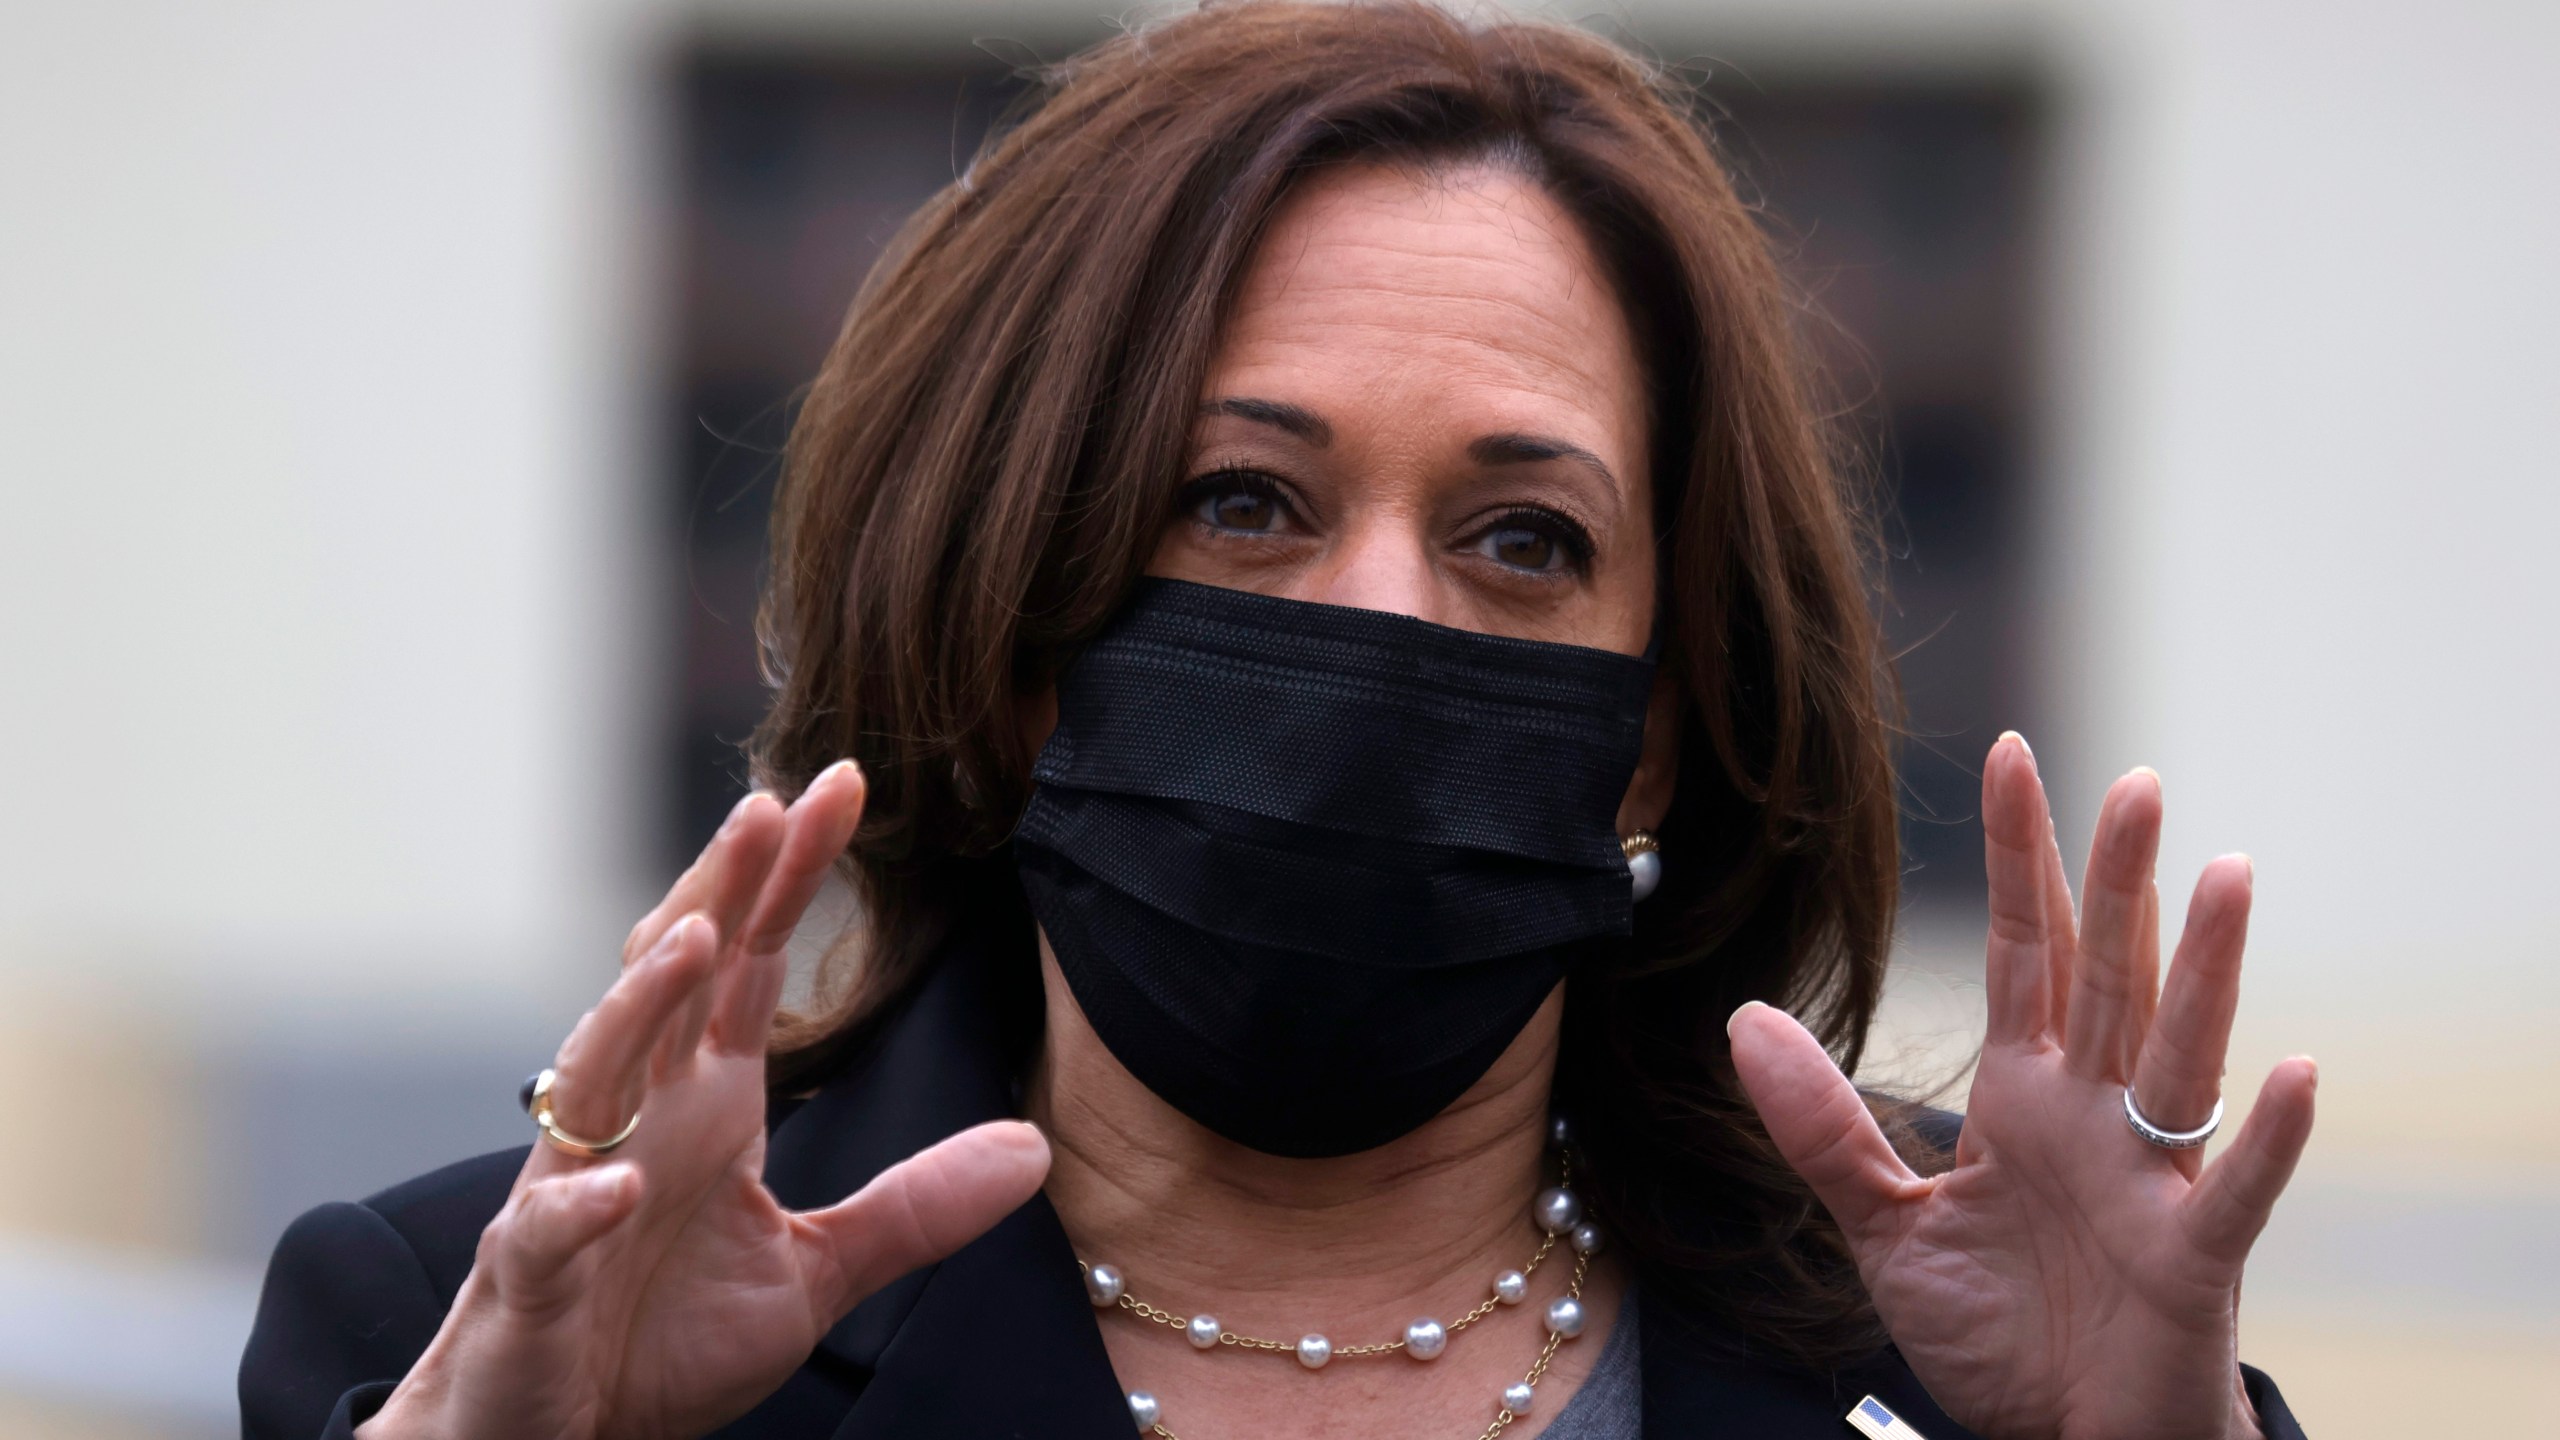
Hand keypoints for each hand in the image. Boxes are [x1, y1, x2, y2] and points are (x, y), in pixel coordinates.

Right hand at [359, 762, 1050, 1439]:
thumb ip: (913, 1207)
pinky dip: (582, 1203)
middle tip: (774, 801)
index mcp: (703, 1105)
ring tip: (694, 943)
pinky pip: (549, 1231)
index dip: (787, 877)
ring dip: (638, 1009)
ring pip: (596, 1076)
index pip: (747, 965)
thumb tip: (1033, 1149)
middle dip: (719, 891)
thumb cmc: (661, 1346)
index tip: (843, 785)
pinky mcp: (529, 1279)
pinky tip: (624, 1181)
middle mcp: (636, 1121)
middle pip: (675, 981)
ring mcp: (574, 1190)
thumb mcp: (817, 1275)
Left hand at [1728, 734, 2315, 1439]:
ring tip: (2229, 872)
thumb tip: (1746, 1020)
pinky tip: (2298, 1069)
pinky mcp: (2194, 1258)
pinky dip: (2270, 1136)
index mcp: (2025, 1094)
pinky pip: (2237, 1190)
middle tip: (2137, 779)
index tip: (2011, 755)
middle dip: (2119, 880)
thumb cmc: (2001, 1331)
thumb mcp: (1885, 1226)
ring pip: (2184, 1054)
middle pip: (2110, 975)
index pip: (2020, 951)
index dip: (2017, 858)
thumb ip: (1823, 1128)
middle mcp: (2097, 1116)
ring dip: (2207, 966)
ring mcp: (2152, 1179)